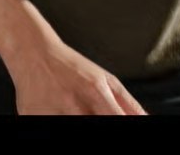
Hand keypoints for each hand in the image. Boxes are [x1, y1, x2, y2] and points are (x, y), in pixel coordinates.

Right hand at [5, 37, 147, 114]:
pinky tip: (56, 110)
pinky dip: (56, 119)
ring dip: (76, 119)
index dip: (124, 127)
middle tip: (89, 111)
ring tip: (72, 110)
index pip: (118, 120)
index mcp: (95, 91)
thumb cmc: (72, 67)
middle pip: (94, 127)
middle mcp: (74, 103)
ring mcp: (52, 112)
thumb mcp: (105, 79)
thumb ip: (128, 104)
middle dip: (98, 122)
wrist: (33, 52)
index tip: (125, 128)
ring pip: (72, 127)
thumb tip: (146, 120)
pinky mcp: (33, 117)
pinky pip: (49, 126)